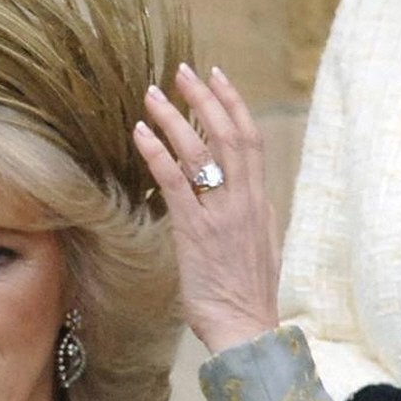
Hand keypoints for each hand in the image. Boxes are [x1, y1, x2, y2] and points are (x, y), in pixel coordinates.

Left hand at [134, 64, 282, 353]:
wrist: (247, 329)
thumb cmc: (246, 296)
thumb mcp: (257, 247)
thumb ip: (246, 216)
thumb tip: (234, 195)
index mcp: (260, 203)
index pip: (251, 140)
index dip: (234, 104)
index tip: (217, 77)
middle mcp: (245, 202)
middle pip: (229, 134)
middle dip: (205, 98)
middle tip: (182, 70)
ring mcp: (222, 216)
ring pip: (201, 152)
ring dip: (174, 118)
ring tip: (152, 94)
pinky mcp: (196, 234)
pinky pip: (176, 184)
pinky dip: (157, 154)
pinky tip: (140, 134)